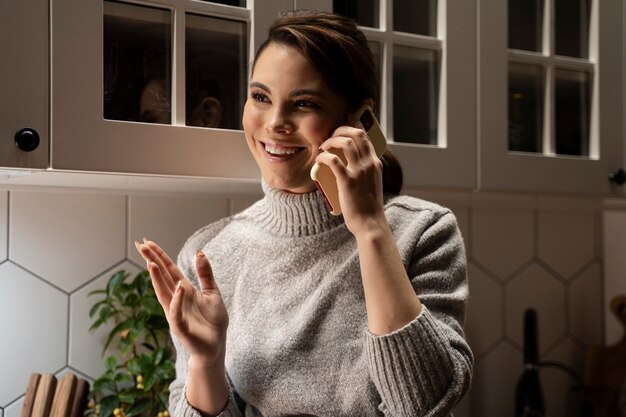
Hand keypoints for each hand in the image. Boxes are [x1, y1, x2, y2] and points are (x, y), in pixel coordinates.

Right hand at [135, 239, 228, 367]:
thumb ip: (205, 273)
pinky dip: (177, 300)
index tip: (147, 242)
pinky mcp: (181, 326)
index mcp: (184, 290)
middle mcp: (176, 299)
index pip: (169, 269)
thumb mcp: (213, 292)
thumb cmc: (213, 321)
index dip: (159, 256)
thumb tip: (199, 252)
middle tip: (140, 245)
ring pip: (163, 293)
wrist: (215, 346)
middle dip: (151, 261)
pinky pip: (176, 312)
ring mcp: (176, 312)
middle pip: (161, 277)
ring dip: (157, 278)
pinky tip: (179, 288)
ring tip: (151, 263)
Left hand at [316, 117, 386, 234]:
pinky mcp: (348, 181)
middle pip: (356, 133)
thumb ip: (364, 170)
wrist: (370, 223)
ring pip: (346, 143)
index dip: (352, 123)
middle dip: (340, 128)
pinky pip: (334, 160)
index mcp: (375, 162)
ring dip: (332, 140)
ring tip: (324, 147)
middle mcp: (369, 163)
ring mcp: (360, 172)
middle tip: (329, 136)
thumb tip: (347, 162)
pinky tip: (319, 159)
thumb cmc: (367, 206)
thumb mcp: (371, 182)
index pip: (365, 135)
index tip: (342, 120)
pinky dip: (324, 156)